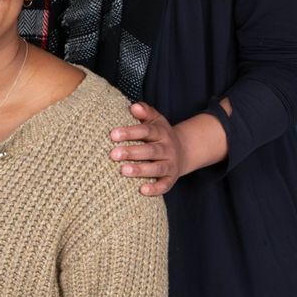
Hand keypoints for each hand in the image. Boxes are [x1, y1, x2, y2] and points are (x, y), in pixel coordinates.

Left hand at [110, 100, 230, 195]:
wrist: (183, 150)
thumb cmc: (159, 134)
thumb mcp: (155, 119)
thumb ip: (145, 111)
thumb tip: (133, 106)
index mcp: (161, 133)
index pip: (146, 131)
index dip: (130, 132)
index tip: (112, 134)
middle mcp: (167, 149)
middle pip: (150, 151)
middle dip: (131, 152)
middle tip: (113, 154)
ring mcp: (170, 164)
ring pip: (157, 168)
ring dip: (141, 170)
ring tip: (123, 171)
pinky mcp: (171, 179)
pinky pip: (165, 185)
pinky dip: (155, 189)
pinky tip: (142, 190)